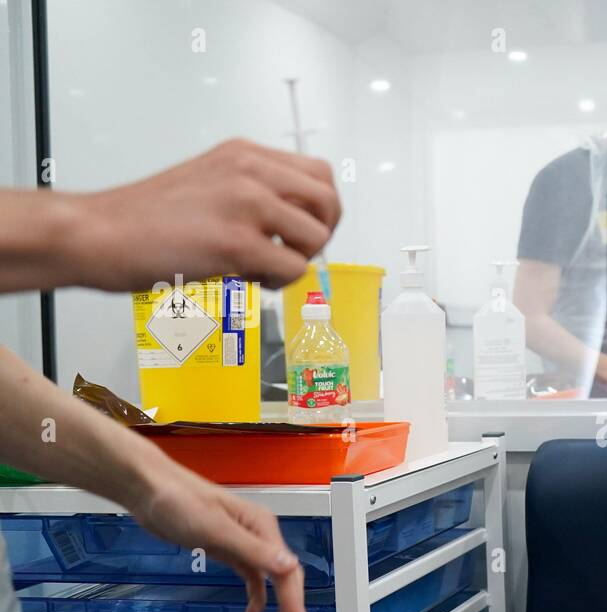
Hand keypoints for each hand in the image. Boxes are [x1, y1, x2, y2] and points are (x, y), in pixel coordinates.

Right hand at [68, 138, 340, 289]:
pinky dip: (277, 283)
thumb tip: (296, 221)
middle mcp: (251, 171)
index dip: (320, 209)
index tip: (299, 231)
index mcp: (245, 154)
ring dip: (297, 261)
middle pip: (328, 202)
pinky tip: (246, 278)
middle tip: (292, 253)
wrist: (98, 232)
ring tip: (262, 267)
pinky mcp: (238, 242)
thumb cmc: (145, 218)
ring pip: (316, 238)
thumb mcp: (209, 181)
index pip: (319, 174)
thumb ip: (253, 191)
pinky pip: (293, 269)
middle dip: (320, 235)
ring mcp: (247, 205)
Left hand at [126, 456, 309, 611]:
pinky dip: (255, 596)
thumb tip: (290, 568)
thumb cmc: (180, 503)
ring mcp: (243, 543)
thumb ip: (253, 550)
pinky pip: (251, 576)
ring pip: (269, 579)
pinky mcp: (227, 549)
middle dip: (290, 608)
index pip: (287, 572)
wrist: (150, 489)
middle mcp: (259, 536)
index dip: (294, 603)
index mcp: (262, 528)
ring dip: (277, 606)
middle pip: (283, 577)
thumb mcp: (217, 529)